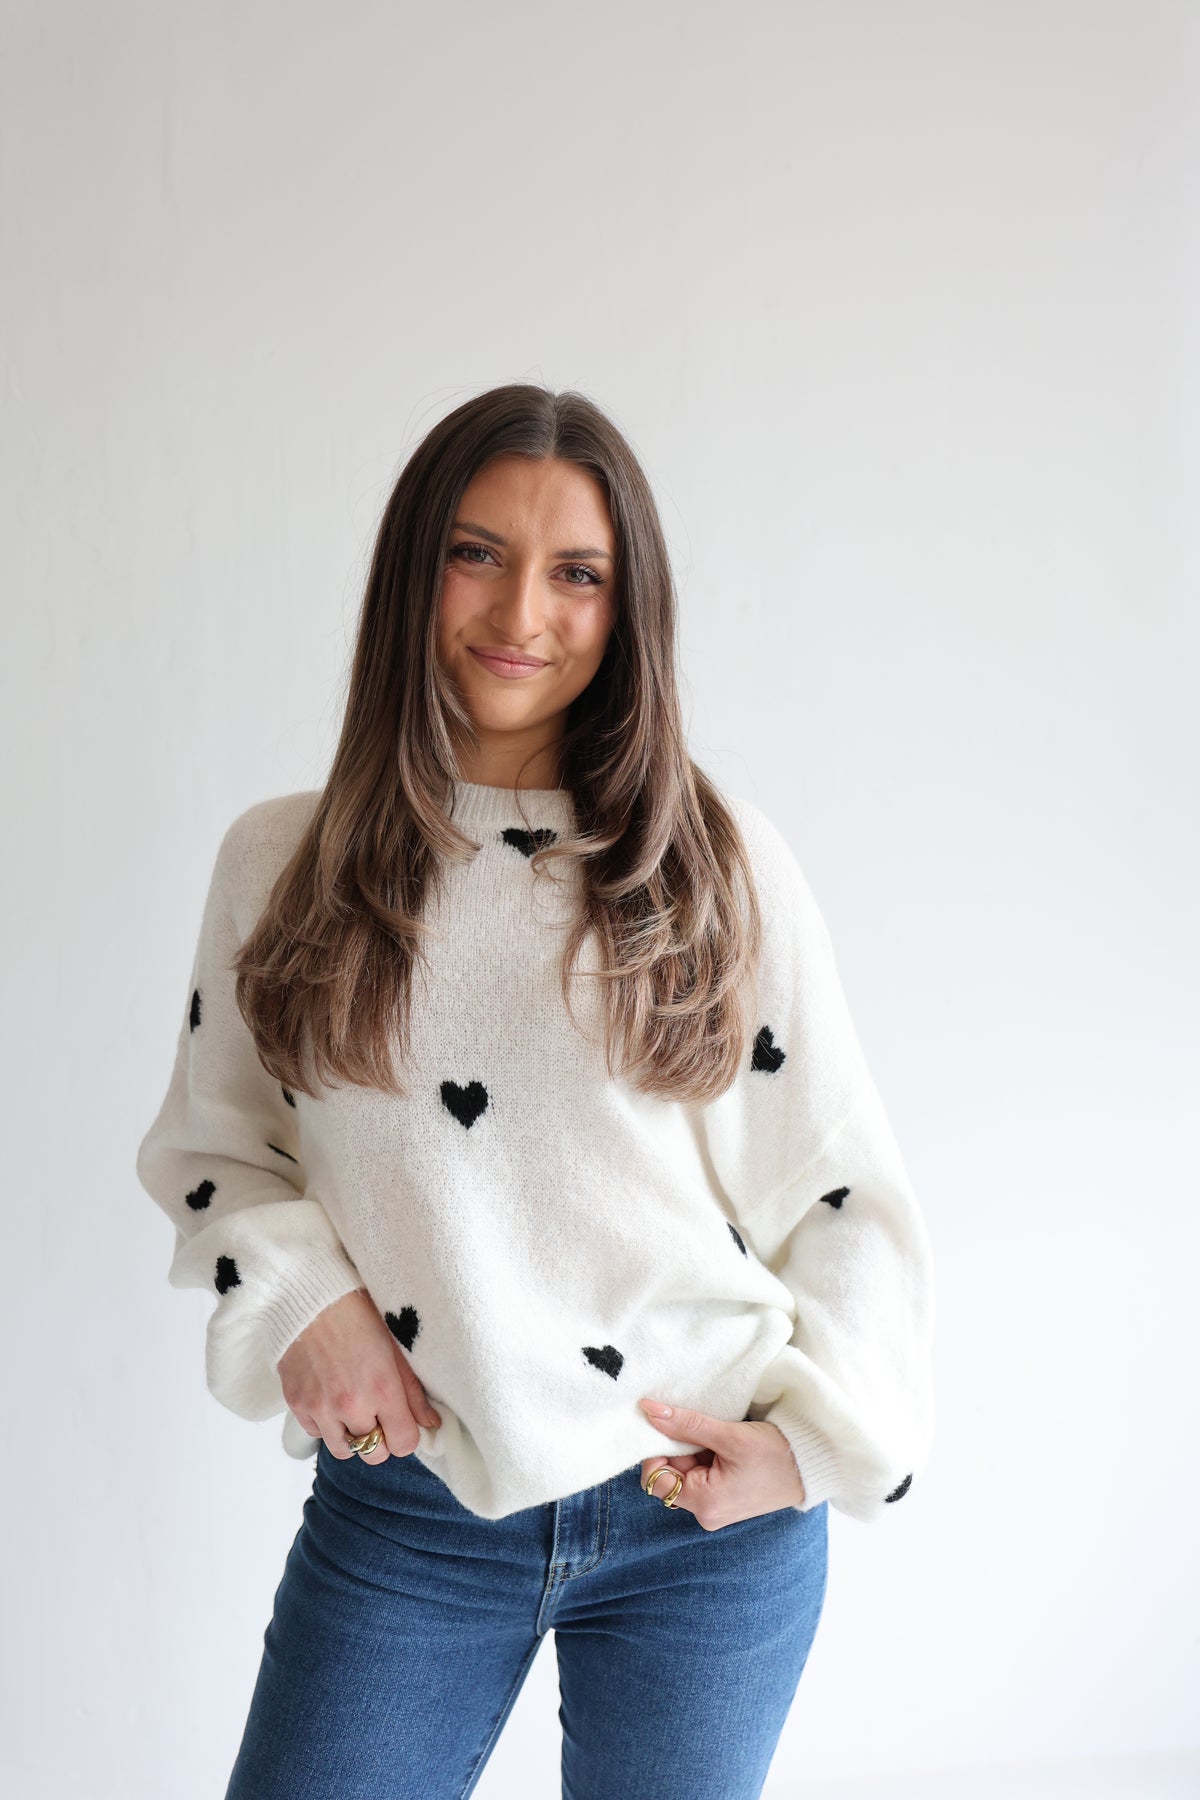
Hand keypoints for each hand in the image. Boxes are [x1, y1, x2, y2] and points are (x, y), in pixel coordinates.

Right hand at [277, 1288, 441, 1463]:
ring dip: (351, 1436)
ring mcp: (321, 1408)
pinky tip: (330, 1397)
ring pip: (344, 1451)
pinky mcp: (297, 1404)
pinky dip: (325, 1424)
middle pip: (374, 1454)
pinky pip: (316, 1434)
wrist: (311, 1297)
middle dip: (380, 1439)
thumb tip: (431, 1424)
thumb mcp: (396, 1346)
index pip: (404, 1444)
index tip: (401, 1421)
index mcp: (383, 1389)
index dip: (406, 1436)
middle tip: (377, 1414)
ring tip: (353, 1408)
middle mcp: (351, 1405)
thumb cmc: (358, 1315)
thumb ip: (414, 1391)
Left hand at [637, 1398, 805, 1527]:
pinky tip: (726, 1447)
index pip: (655, 1479)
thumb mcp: (729, 1435)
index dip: (657, 1452)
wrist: (811, 1467)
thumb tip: (649, 1411)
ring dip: (695, 1450)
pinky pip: (701, 1476)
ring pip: (686, 1473)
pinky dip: (706, 1457)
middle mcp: (706, 1513)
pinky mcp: (724, 1500)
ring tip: (722, 1440)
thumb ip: (686, 1424)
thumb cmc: (775, 1454)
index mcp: (704, 1504)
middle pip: (670, 1475)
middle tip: (706, 1432)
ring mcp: (715, 1509)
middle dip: (680, 1449)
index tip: (674, 1428)